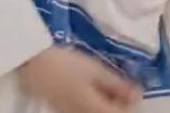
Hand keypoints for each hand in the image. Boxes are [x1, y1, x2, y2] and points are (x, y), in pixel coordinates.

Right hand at [19, 48, 141, 112]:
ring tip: (105, 84)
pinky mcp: (62, 109)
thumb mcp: (94, 69)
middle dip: (119, 104)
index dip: (131, 104)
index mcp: (96, 110)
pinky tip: (90, 87)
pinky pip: (84, 111)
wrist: (31, 61)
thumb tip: (138, 94)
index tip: (133, 88)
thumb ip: (117, 84)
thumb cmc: (64, 62)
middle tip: (121, 84)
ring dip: (106, 103)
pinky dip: (94, 102)